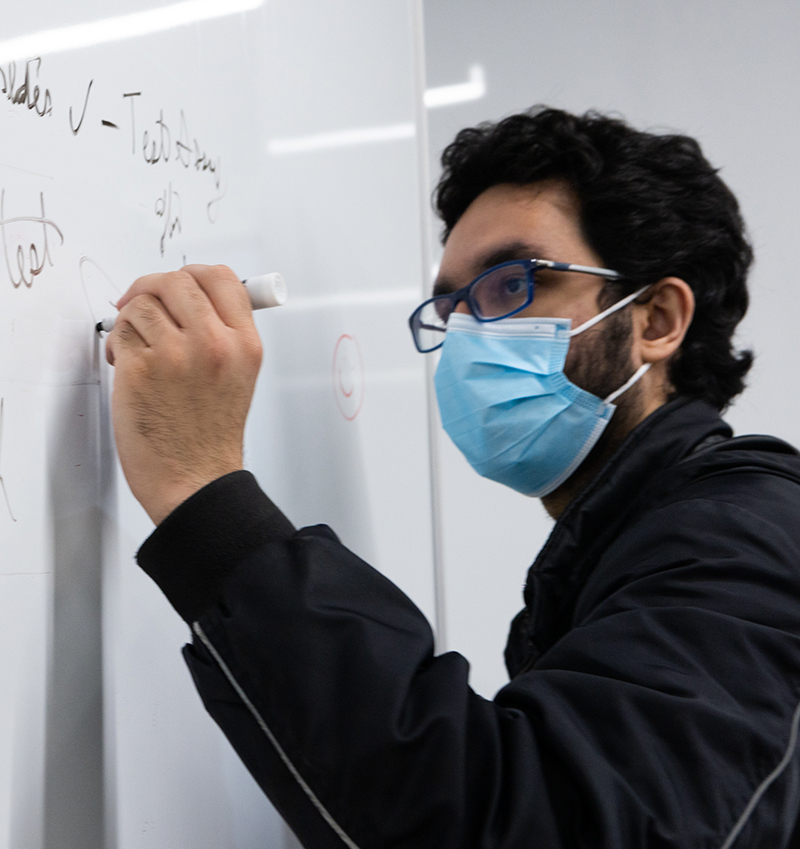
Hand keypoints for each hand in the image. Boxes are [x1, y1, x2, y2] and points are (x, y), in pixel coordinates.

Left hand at [105, 265, 262, 524]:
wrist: (194, 479)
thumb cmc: (210, 435)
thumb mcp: (239, 376)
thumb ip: (224, 333)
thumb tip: (193, 296)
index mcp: (245, 345)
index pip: (222, 278)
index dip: (193, 275)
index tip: (178, 286)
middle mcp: (215, 344)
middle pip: (178, 280)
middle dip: (153, 287)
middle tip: (142, 303)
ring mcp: (177, 354)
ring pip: (144, 303)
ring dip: (133, 320)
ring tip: (138, 348)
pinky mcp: (141, 369)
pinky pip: (121, 330)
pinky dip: (118, 343)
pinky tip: (127, 367)